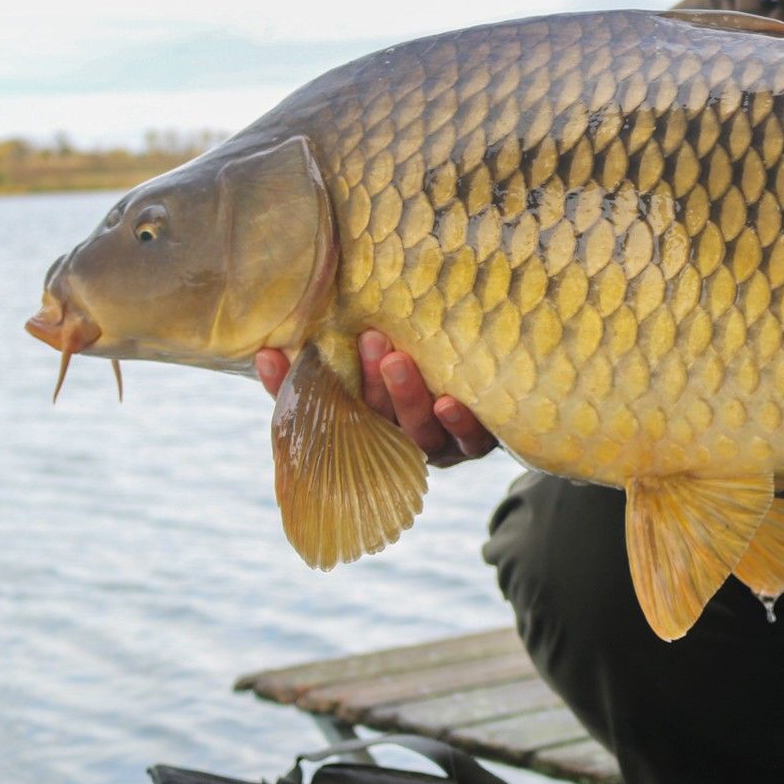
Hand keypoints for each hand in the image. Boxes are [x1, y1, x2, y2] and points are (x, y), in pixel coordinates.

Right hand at [254, 331, 497, 467]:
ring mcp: (440, 445)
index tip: (278, 354)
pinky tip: (448, 402)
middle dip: (366, 381)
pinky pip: (469, 440)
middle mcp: (399, 439)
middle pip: (375, 418)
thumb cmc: (430, 370)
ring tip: (396, 359)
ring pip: (418, 431)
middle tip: (367, 339)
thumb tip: (276, 339)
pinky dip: (458, 423)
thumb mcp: (386, 359)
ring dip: (405, 396)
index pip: (325, 409)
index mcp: (368, 423)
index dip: (297, 388)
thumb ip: (341, 353)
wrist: (507, 397)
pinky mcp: (479, 445)